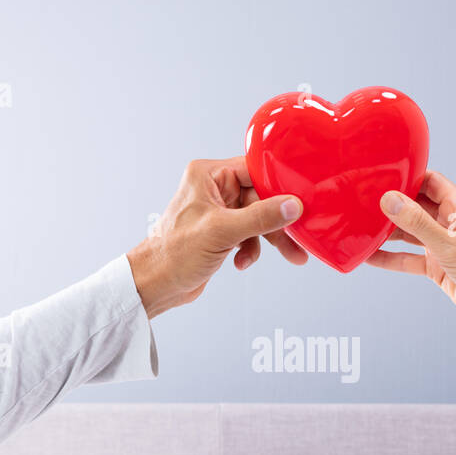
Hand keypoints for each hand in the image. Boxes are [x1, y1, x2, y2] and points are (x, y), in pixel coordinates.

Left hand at [127, 157, 305, 316]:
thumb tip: (292, 206)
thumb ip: (260, 217)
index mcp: (208, 176)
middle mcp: (214, 189)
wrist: (156, 285)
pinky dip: (251, 249)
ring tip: (288, 256)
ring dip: (268, 239)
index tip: (299, 200)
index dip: (277, 186)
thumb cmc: (173, 253)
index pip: (253, 170)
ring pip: (258, 218)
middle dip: (278, 222)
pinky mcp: (222, 231)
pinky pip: (249, 233)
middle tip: (298, 239)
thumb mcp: (222, 231)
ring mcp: (218, 211)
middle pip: (260, 197)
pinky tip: (241, 261)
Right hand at [366, 172, 455, 331]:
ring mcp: (443, 245)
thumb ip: (417, 223)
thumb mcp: (448, 245)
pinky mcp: (438, 266)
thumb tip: (390, 200)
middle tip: (364, 203)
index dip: (408, 179)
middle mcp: (451, 223)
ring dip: (388, 232)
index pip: (430, 182)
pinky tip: (371, 257)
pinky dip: (391, 257)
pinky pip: (409, 258)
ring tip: (362, 228)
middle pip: (416, 207)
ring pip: (410, 233)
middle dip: (392, 206)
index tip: (382, 179)